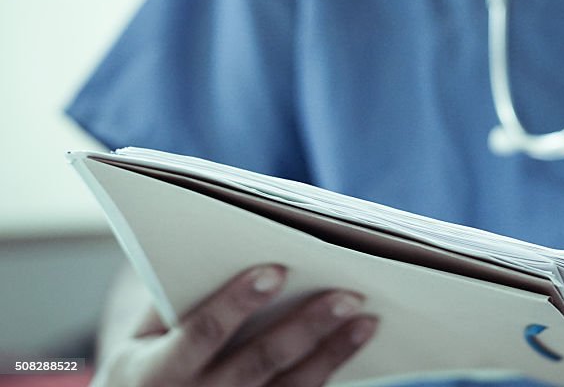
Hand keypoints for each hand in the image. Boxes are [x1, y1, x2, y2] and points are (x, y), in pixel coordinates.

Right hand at [93, 265, 377, 386]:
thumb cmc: (145, 365)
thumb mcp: (140, 338)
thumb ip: (175, 300)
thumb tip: (235, 247)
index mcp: (153, 373)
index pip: (200, 334)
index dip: (237, 302)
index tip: (277, 269)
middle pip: (257, 363)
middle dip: (304, 327)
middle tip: (347, 294)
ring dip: (331, 353)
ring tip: (366, 319)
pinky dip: (329, 372)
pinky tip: (353, 346)